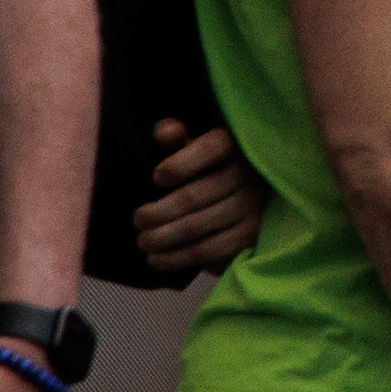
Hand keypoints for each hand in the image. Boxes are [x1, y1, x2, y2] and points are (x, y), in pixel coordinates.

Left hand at [132, 113, 268, 282]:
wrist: (252, 199)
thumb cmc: (212, 169)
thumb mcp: (198, 148)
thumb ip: (178, 138)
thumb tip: (164, 132)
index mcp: (235, 145)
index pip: (211, 148)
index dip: (179, 164)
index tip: (157, 177)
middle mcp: (249, 175)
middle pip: (192, 196)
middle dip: (155, 213)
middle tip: (138, 220)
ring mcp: (252, 207)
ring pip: (194, 227)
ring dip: (161, 238)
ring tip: (143, 240)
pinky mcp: (250, 235)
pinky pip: (207, 250)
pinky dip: (175, 258)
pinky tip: (156, 259)